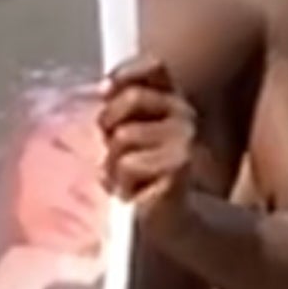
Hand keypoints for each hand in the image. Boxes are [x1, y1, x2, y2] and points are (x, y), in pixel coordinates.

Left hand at [99, 56, 198, 216]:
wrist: (172, 222)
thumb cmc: (144, 177)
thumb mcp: (129, 134)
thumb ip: (121, 106)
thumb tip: (101, 88)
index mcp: (173, 101)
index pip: (153, 66)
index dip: (125, 74)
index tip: (105, 93)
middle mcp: (186, 115)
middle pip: (133, 97)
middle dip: (110, 125)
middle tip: (114, 152)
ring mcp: (185, 141)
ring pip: (125, 136)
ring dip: (113, 163)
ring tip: (125, 179)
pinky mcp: (179, 168)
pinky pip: (128, 165)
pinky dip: (122, 184)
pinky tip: (134, 194)